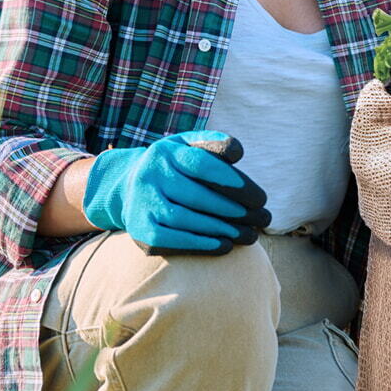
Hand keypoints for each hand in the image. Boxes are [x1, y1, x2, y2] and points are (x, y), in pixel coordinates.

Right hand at [82, 130, 270, 255]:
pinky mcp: (140, 229)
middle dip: (234, 210)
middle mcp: (149, 176)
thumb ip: (215, 144)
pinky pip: (171, 240)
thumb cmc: (174, 166)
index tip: (261, 198)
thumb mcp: (190, 146)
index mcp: (166, 152)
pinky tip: (226, 246)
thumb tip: (237, 152)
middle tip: (262, 219)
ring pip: (184, 219)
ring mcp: (142, 203)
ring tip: (250, 235)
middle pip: (196, 196)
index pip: (203, 165)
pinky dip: (200, 244)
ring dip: (222, 229)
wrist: (128, 187)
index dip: (234, 182)